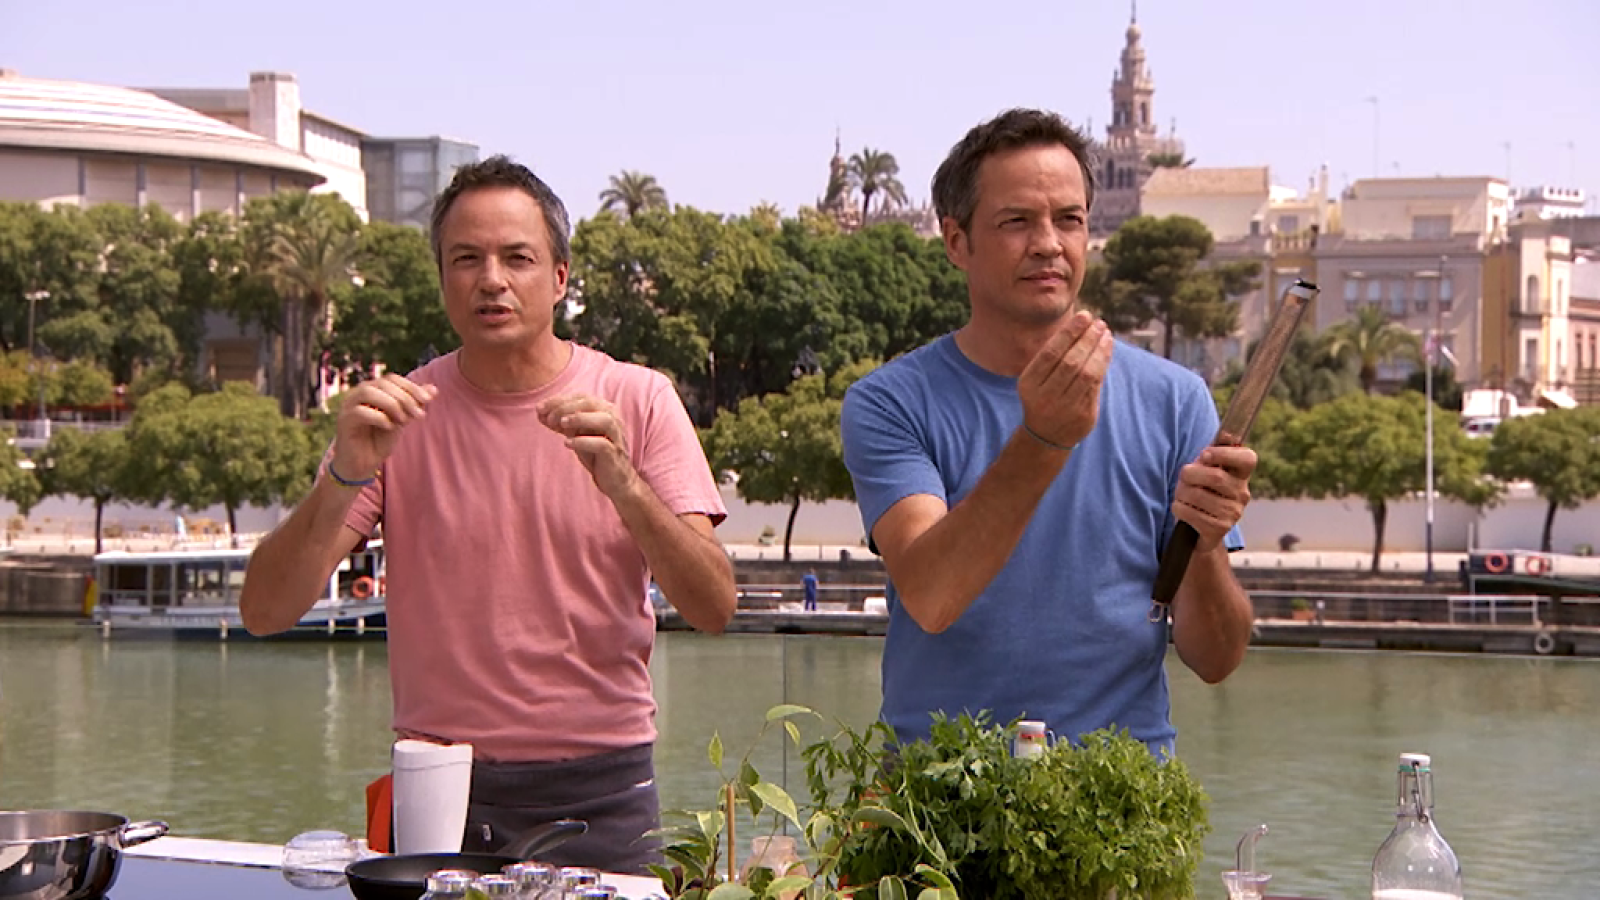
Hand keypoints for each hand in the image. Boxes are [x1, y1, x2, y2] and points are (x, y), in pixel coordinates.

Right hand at [331, 375, 436, 481]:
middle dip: (405, 397)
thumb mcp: (401, 420)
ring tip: (404, 421)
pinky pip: (360, 412)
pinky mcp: (344, 421)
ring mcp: (348, 406)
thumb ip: (413, 404)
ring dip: (392, 404)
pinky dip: (379, 417)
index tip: (429, 400)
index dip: (411, 387)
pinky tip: (390, 427)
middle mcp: (357, 394)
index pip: (392, 378)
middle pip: (382, 383)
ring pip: (368, 392)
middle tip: (419, 414)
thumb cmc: (379, 440)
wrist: (361, 464)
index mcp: (371, 390)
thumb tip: (434, 390)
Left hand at [538, 393, 637, 497]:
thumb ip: (561, 423)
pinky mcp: (615, 454)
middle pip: (591, 403)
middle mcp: (613, 419)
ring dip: (580, 418)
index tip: (539, 408)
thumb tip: (540, 413)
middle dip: (566, 407)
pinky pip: (602, 444)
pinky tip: (567, 443)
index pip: (580, 397)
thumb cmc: (596, 454)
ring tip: (561, 423)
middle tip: (548, 417)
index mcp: (603, 410)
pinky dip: (584, 442)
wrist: (616, 480)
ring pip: (604, 419)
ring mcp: (616, 436)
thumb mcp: (577, 435)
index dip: (559, 400)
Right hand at [1016, 311, 1113, 449]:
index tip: (1084, 316)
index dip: (1069, 333)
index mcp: (1029, 384)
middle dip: (1088, 339)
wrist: (1046, 435)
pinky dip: (1103, 364)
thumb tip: (1081, 323)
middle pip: (1071, 363)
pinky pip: (1096, 385)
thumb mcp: (1036, 378)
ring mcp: (1066, 408)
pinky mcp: (1084, 416)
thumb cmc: (1043, 395)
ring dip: (1099, 350)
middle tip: (1099, 323)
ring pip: (1087, 374)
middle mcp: (1045, 397)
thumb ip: (1054, 355)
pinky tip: (1106, 350)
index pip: (1051, 353)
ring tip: (1106, 334)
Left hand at [1173, 445, 1256, 550]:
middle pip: (1215, 477)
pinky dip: (1178, 508)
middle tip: (1184, 477)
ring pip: (1198, 495)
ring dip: (1181, 492)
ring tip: (1182, 495)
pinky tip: (1182, 508)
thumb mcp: (1205, 469)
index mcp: (1241, 474)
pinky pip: (1190, 513)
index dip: (1224, 454)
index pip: (1247, 459)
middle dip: (1190, 474)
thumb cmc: (1201, 490)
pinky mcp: (1220, 529)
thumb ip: (1211, 453)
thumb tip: (1226, 435)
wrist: (1198, 528)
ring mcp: (1233, 513)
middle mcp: (1242, 494)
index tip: (1204, 456)